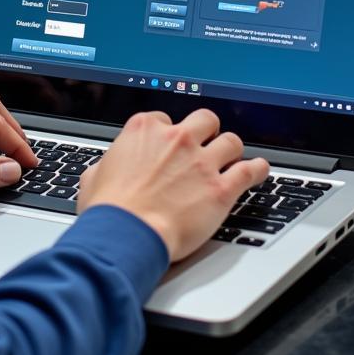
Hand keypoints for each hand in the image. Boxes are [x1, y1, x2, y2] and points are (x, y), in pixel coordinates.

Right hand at [76, 110, 268, 261]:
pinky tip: (259, 169)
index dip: (169, 133)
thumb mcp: (94, 177)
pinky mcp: (220, 189)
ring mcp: (201, 162)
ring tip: (233, 157)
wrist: (127, 234)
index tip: (171, 145)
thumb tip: (105, 169)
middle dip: (207, 130)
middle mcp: (176, 140)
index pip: (164, 120)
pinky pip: (249, 170)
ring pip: (230, 141)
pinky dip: (257, 169)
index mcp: (144, 131)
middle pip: (204, 120)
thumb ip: (106, 165)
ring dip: (232, 149)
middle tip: (206, 143)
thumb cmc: (109, 210)